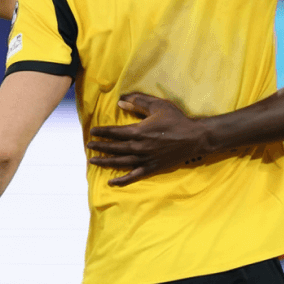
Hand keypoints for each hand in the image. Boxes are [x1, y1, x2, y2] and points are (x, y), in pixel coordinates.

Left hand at [87, 92, 208, 185]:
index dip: (102, 132)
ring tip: (93, 161)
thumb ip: (138, 102)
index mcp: (139, 131)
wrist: (194, 138)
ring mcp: (144, 159)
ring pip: (120, 162)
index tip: (92, 132)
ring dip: (106, 162)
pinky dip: (122, 180)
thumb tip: (120, 101)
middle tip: (89, 146)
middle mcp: (139, 146)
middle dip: (100, 146)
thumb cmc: (176, 119)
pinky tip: (112, 182)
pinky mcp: (151, 168)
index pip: (115, 132)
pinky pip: (134, 176)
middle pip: (115, 147)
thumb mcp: (157, 105)